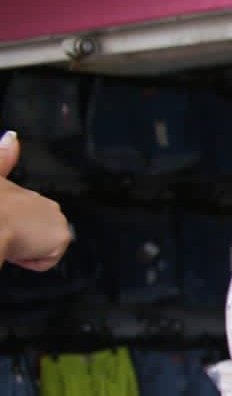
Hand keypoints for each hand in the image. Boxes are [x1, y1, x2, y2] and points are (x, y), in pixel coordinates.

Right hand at [0, 132, 71, 270]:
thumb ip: (2, 157)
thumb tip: (11, 135)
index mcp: (30, 194)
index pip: (25, 218)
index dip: (11, 225)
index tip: (5, 226)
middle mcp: (49, 206)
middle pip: (34, 233)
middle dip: (19, 238)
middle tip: (3, 232)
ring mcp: (58, 223)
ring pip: (39, 247)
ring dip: (23, 248)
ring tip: (9, 239)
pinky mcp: (61, 239)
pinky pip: (44, 260)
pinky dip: (29, 260)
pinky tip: (18, 248)